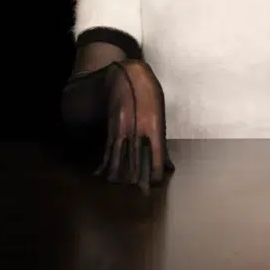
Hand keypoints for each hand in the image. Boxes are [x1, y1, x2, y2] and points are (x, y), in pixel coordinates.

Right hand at [93, 59, 174, 191]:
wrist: (126, 73)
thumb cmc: (148, 92)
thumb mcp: (159, 112)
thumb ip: (160, 139)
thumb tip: (168, 166)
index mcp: (153, 125)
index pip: (155, 157)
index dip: (154, 174)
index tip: (155, 185)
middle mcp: (137, 130)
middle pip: (136, 163)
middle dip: (138, 181)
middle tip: (140, 195)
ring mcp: (122, 130)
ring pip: (119, 160)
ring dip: (120, 176)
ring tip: (121, 188)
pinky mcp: (111, 129)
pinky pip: (108, 151)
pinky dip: (106, 164)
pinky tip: (101, 175)